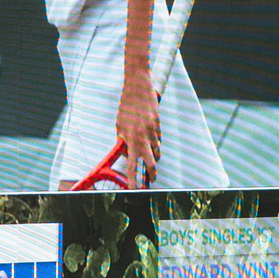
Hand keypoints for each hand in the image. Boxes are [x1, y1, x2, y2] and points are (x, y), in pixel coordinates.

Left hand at [117, 59, 161, 187]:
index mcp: (130, 138)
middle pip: (151, 162)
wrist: (138, 88)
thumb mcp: (119, 125)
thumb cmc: (126, 107)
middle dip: (152, 173)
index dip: (134, 179)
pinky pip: (158, 139)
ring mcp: (153, 131)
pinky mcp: (159, 126)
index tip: (135, 190)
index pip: (132, 164)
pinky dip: (155, 140)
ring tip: (146, 147)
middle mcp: (143, 136)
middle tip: (151, 179)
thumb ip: (124, 141)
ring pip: (156, 150)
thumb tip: (128, 155)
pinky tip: (149, 132)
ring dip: (153, 154)